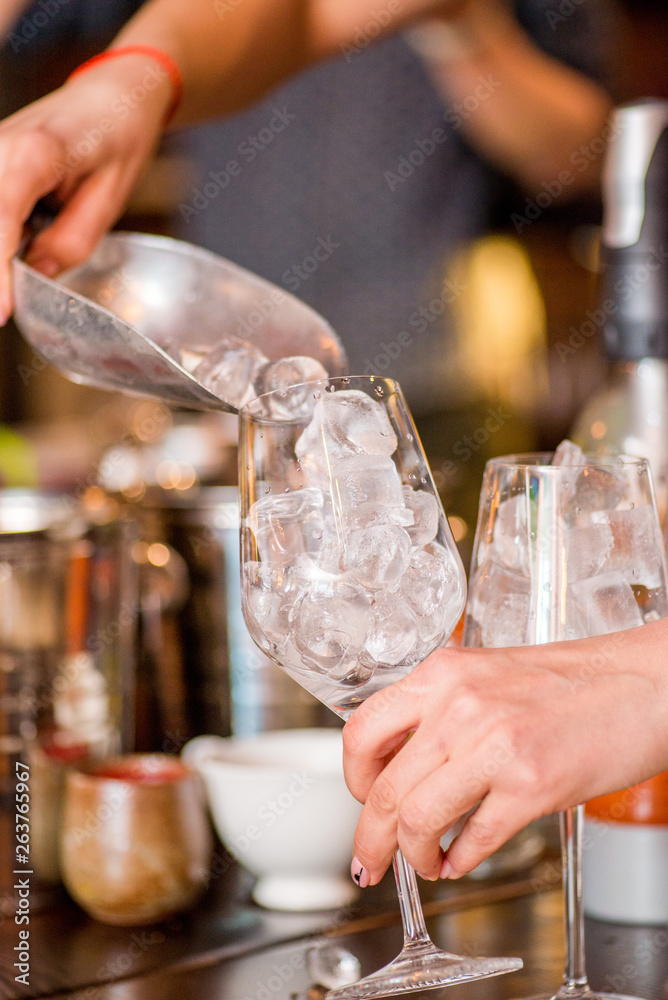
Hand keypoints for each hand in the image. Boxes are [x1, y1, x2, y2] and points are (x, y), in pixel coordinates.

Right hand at [0, 52, 172, 322]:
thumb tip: (37, 272)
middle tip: (12, 304)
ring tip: (44, 247)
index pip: (0, 219)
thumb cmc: (117, 139)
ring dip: (4, 252)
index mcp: (33, 152)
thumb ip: (73, 239)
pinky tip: (25, 240)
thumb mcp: (111, 196)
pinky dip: (5, 235)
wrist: (110, 96)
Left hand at [342, 620, 667, 883]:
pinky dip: (458, 863)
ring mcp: (494, 746)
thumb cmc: (571, 682)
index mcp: (443, 673)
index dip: (351, 780)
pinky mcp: (531, 786)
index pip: (361, 732)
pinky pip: (473, 841)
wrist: (641, 685)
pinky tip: (460, 862)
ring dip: (413, 857)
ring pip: (418, 820)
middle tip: (369, 860)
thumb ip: (439, 711)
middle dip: (370, 839)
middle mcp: (459, 706)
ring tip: (424, 863)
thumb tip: (401, 768)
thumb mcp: (486, 675)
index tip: (360, 800)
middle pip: (383, 790)